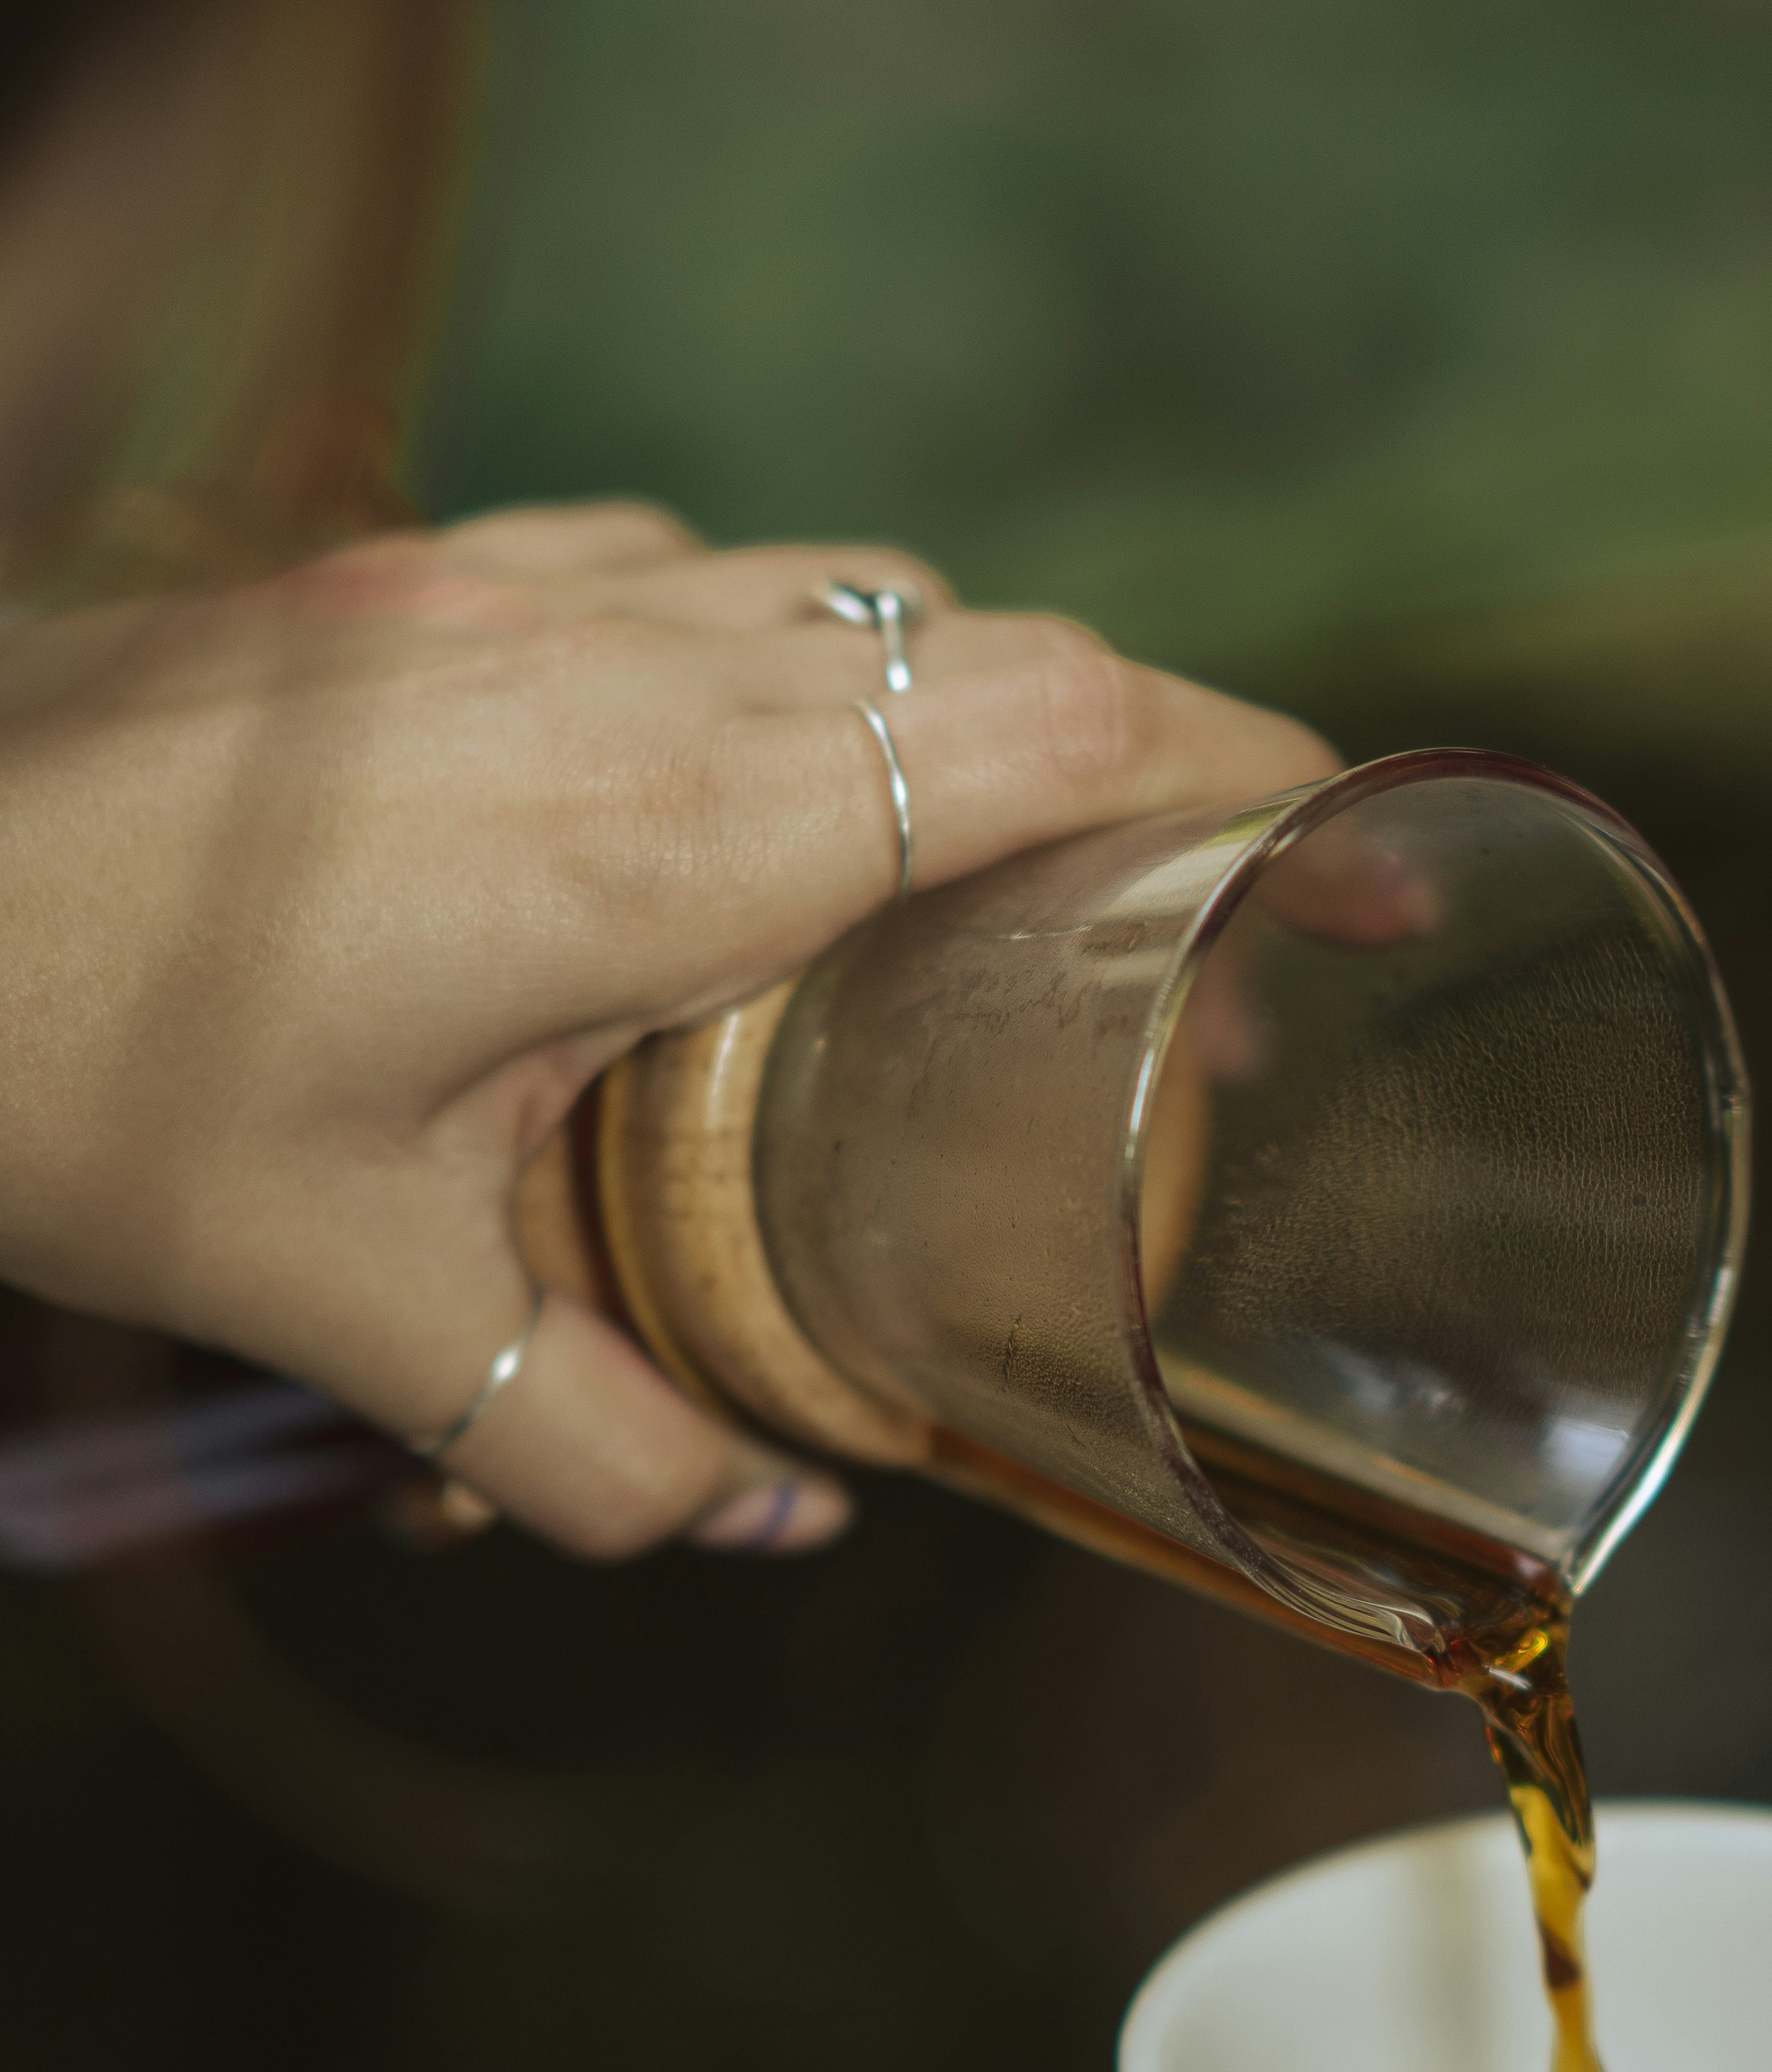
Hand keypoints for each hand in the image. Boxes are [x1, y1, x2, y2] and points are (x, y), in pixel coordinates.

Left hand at [0, 501, 1332, 1552]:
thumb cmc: (62, 1068)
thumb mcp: (345, 1304)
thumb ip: (583, 1435)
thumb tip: (752, 1506)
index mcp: (646, 837)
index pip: (1047, 720)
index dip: (1243, 765)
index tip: (1344, 849)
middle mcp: (603, 666)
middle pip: (979, 643)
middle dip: (1128, 757)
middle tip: (1182, 910)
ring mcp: (494, 587)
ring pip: (832, 584)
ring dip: (941, 701)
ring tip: (972, 862)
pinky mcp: (401, 566)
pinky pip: (668, 565)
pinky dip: (762, 655)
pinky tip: (722, 787)